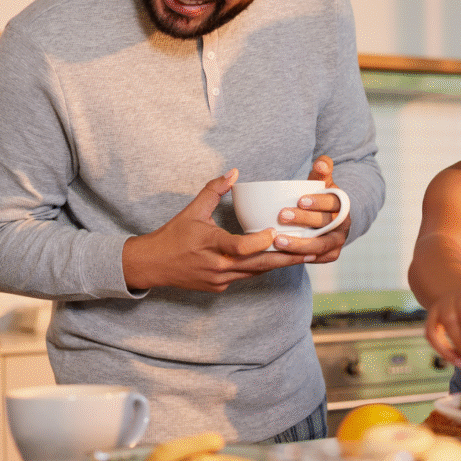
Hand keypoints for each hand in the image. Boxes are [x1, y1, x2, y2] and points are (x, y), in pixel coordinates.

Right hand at [123, 169, 310, 290]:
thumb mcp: (192, 210)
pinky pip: (245, 278)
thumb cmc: (172, 235)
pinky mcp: (218, 288)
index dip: (260, 242)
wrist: (151, 265)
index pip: (240, 247)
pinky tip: (276, 261)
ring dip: (276, 264)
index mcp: (209, 244)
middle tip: (308, 250)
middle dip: (284, 257)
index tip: (276, 232)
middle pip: (257, 265)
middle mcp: (216, 265)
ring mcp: (218, 279)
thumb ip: (213, 190)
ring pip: (254, 273)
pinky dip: (260, 269)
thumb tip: (234, 172)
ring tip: (301, 256)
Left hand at [270, 155, 351, 262]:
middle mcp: (343, 224)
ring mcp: (338, 241)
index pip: (332, 203)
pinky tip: (285, 256)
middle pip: (325, 223)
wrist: (332, 220)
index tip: (300, 200)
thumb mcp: (323, 183)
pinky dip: (302, 258)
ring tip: (278, 241)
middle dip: (304, 220)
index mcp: (341, 204)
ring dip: (300, 244)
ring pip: (321, 245)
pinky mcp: (331, 254)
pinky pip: (318, 259)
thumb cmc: (320, 198)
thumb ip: (322, 170)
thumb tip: (322, 162)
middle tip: (282, 215)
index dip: (318, 202)